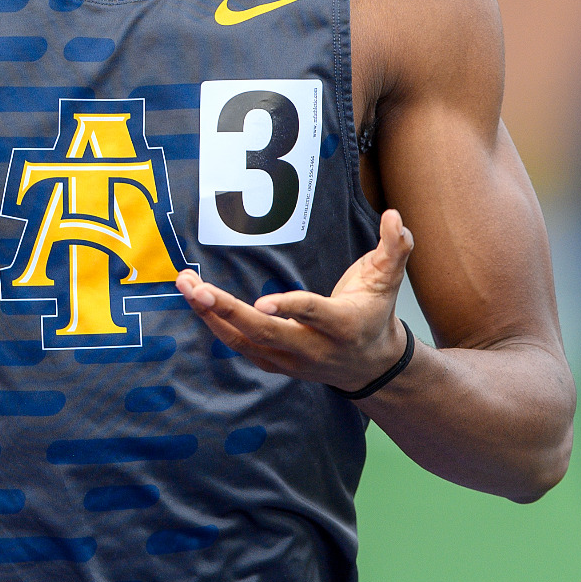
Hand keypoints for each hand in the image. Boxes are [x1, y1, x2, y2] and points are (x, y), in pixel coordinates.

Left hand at [176, 207, 415, 393]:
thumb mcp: (390, 280)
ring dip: (211, 314)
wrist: (370, 365)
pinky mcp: (275, 363)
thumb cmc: (375, 313)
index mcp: (343, 326)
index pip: (314, 315)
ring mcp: (291, 360)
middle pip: (265, 333)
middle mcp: (314, 349)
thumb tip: (394, 216)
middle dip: (227, 310)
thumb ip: (395, 248)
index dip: (290, 308)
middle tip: (196, 287)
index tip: (262, 302)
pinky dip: (215, 324)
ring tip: (185, 286)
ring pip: (245, 341)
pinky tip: (196, 301)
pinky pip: (239, 345)